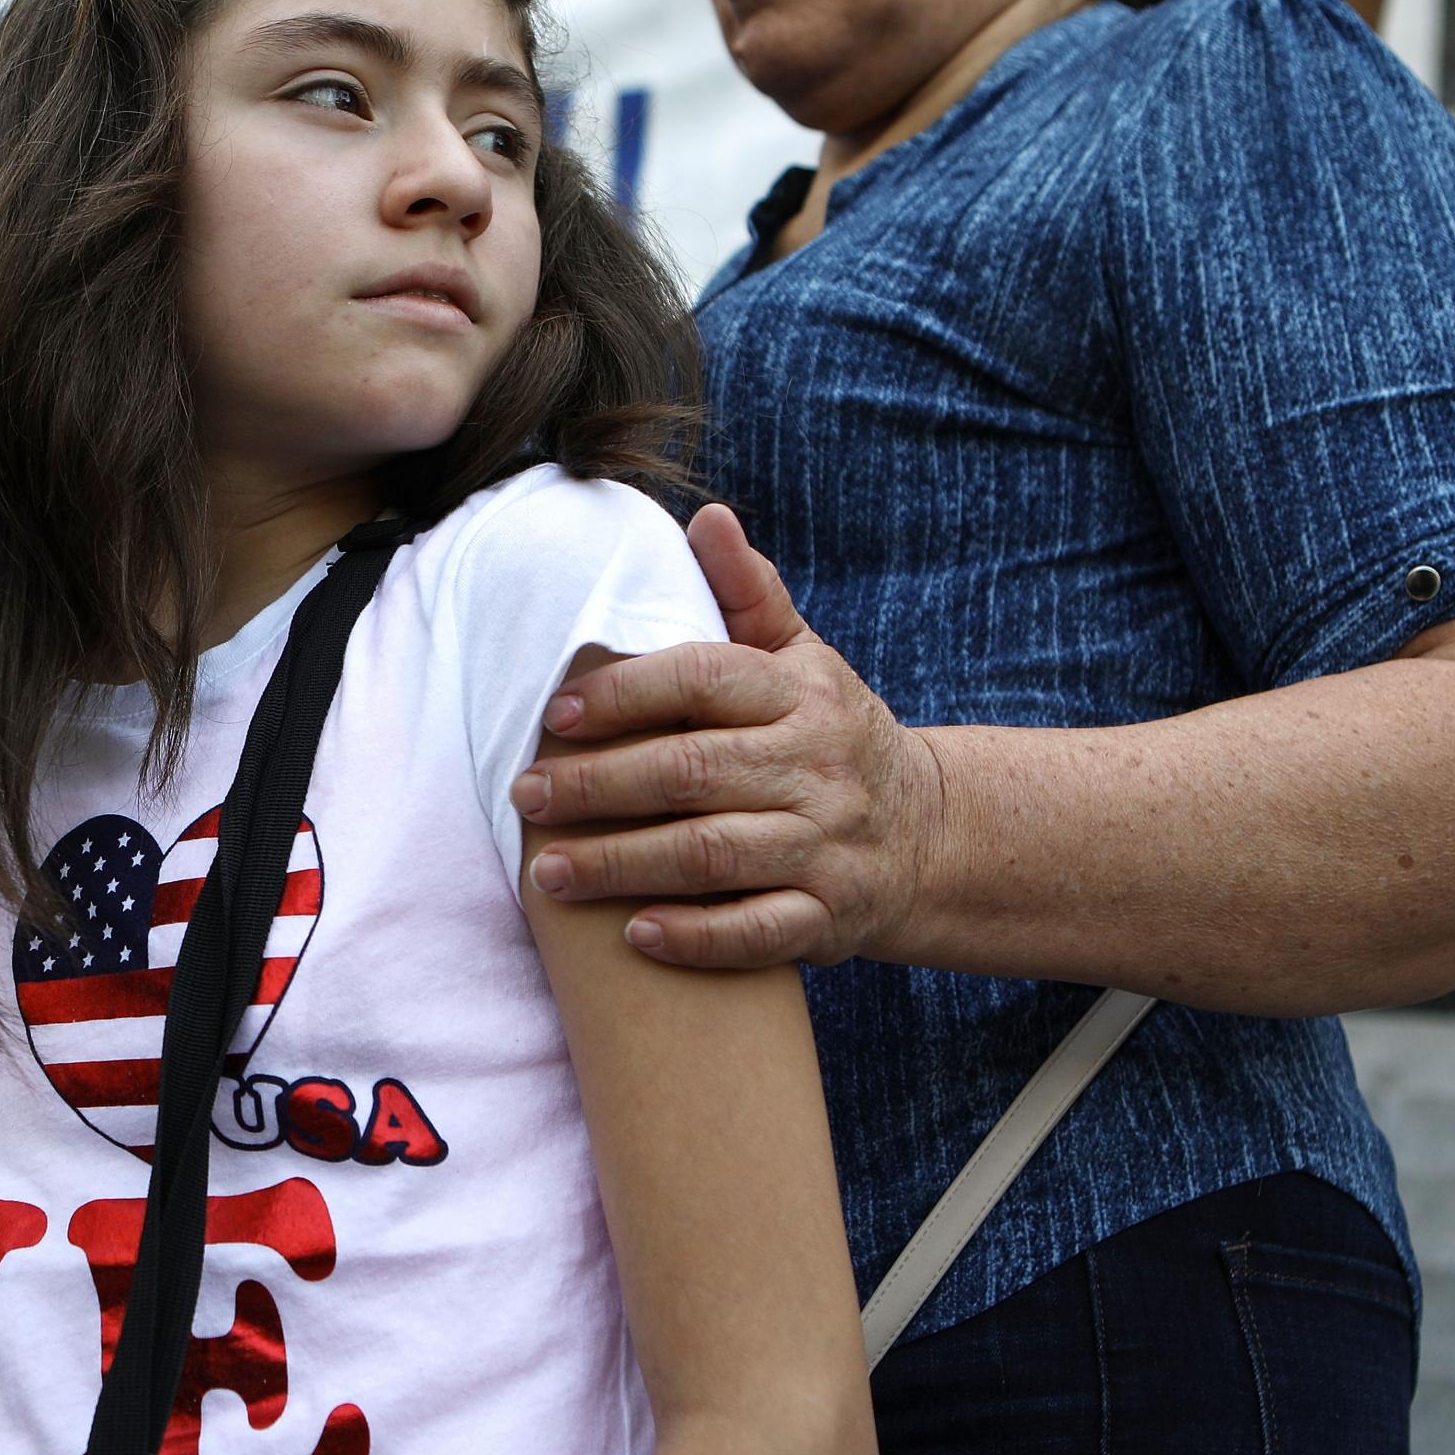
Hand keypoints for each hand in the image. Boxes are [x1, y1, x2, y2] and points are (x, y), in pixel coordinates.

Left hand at [514, 504, 945, 968]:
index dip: (623, 693)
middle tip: (524, 796)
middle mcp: (816, 767)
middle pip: (690, 773)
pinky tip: (633, 935)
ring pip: (711, 855)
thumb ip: (748, 594)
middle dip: (596, 788)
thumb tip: (706, 517)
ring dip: (622, 866)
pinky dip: (696, 937)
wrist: (930, 833)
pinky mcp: (831, 915)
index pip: (702, 679)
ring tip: (548, 874)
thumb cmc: (830, 734)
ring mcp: (826, 845)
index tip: (554, 714)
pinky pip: (758, 932)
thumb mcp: (804, 658)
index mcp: (800, 694)